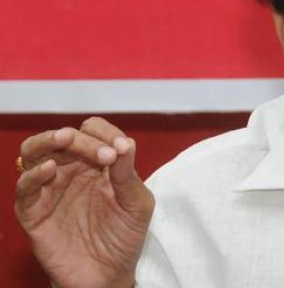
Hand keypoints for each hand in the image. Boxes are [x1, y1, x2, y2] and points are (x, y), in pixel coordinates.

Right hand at [14, 117, 154, 287]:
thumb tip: (126, 142)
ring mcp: (50, 188)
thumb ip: (127, 174)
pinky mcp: (33, 211)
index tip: (121, 150)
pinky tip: (48, 170)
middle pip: (64, 137)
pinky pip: (24, 187)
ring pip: (35, 152)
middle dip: (82, 138)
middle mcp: (71, 170)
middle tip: (103, 153)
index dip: (106, 134)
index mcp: (98, 163)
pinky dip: (33, 175)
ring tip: (65, 138)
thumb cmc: (124, 237)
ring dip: (48, 141)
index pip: (94, 131)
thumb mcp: (136, 204)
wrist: (108, 276)